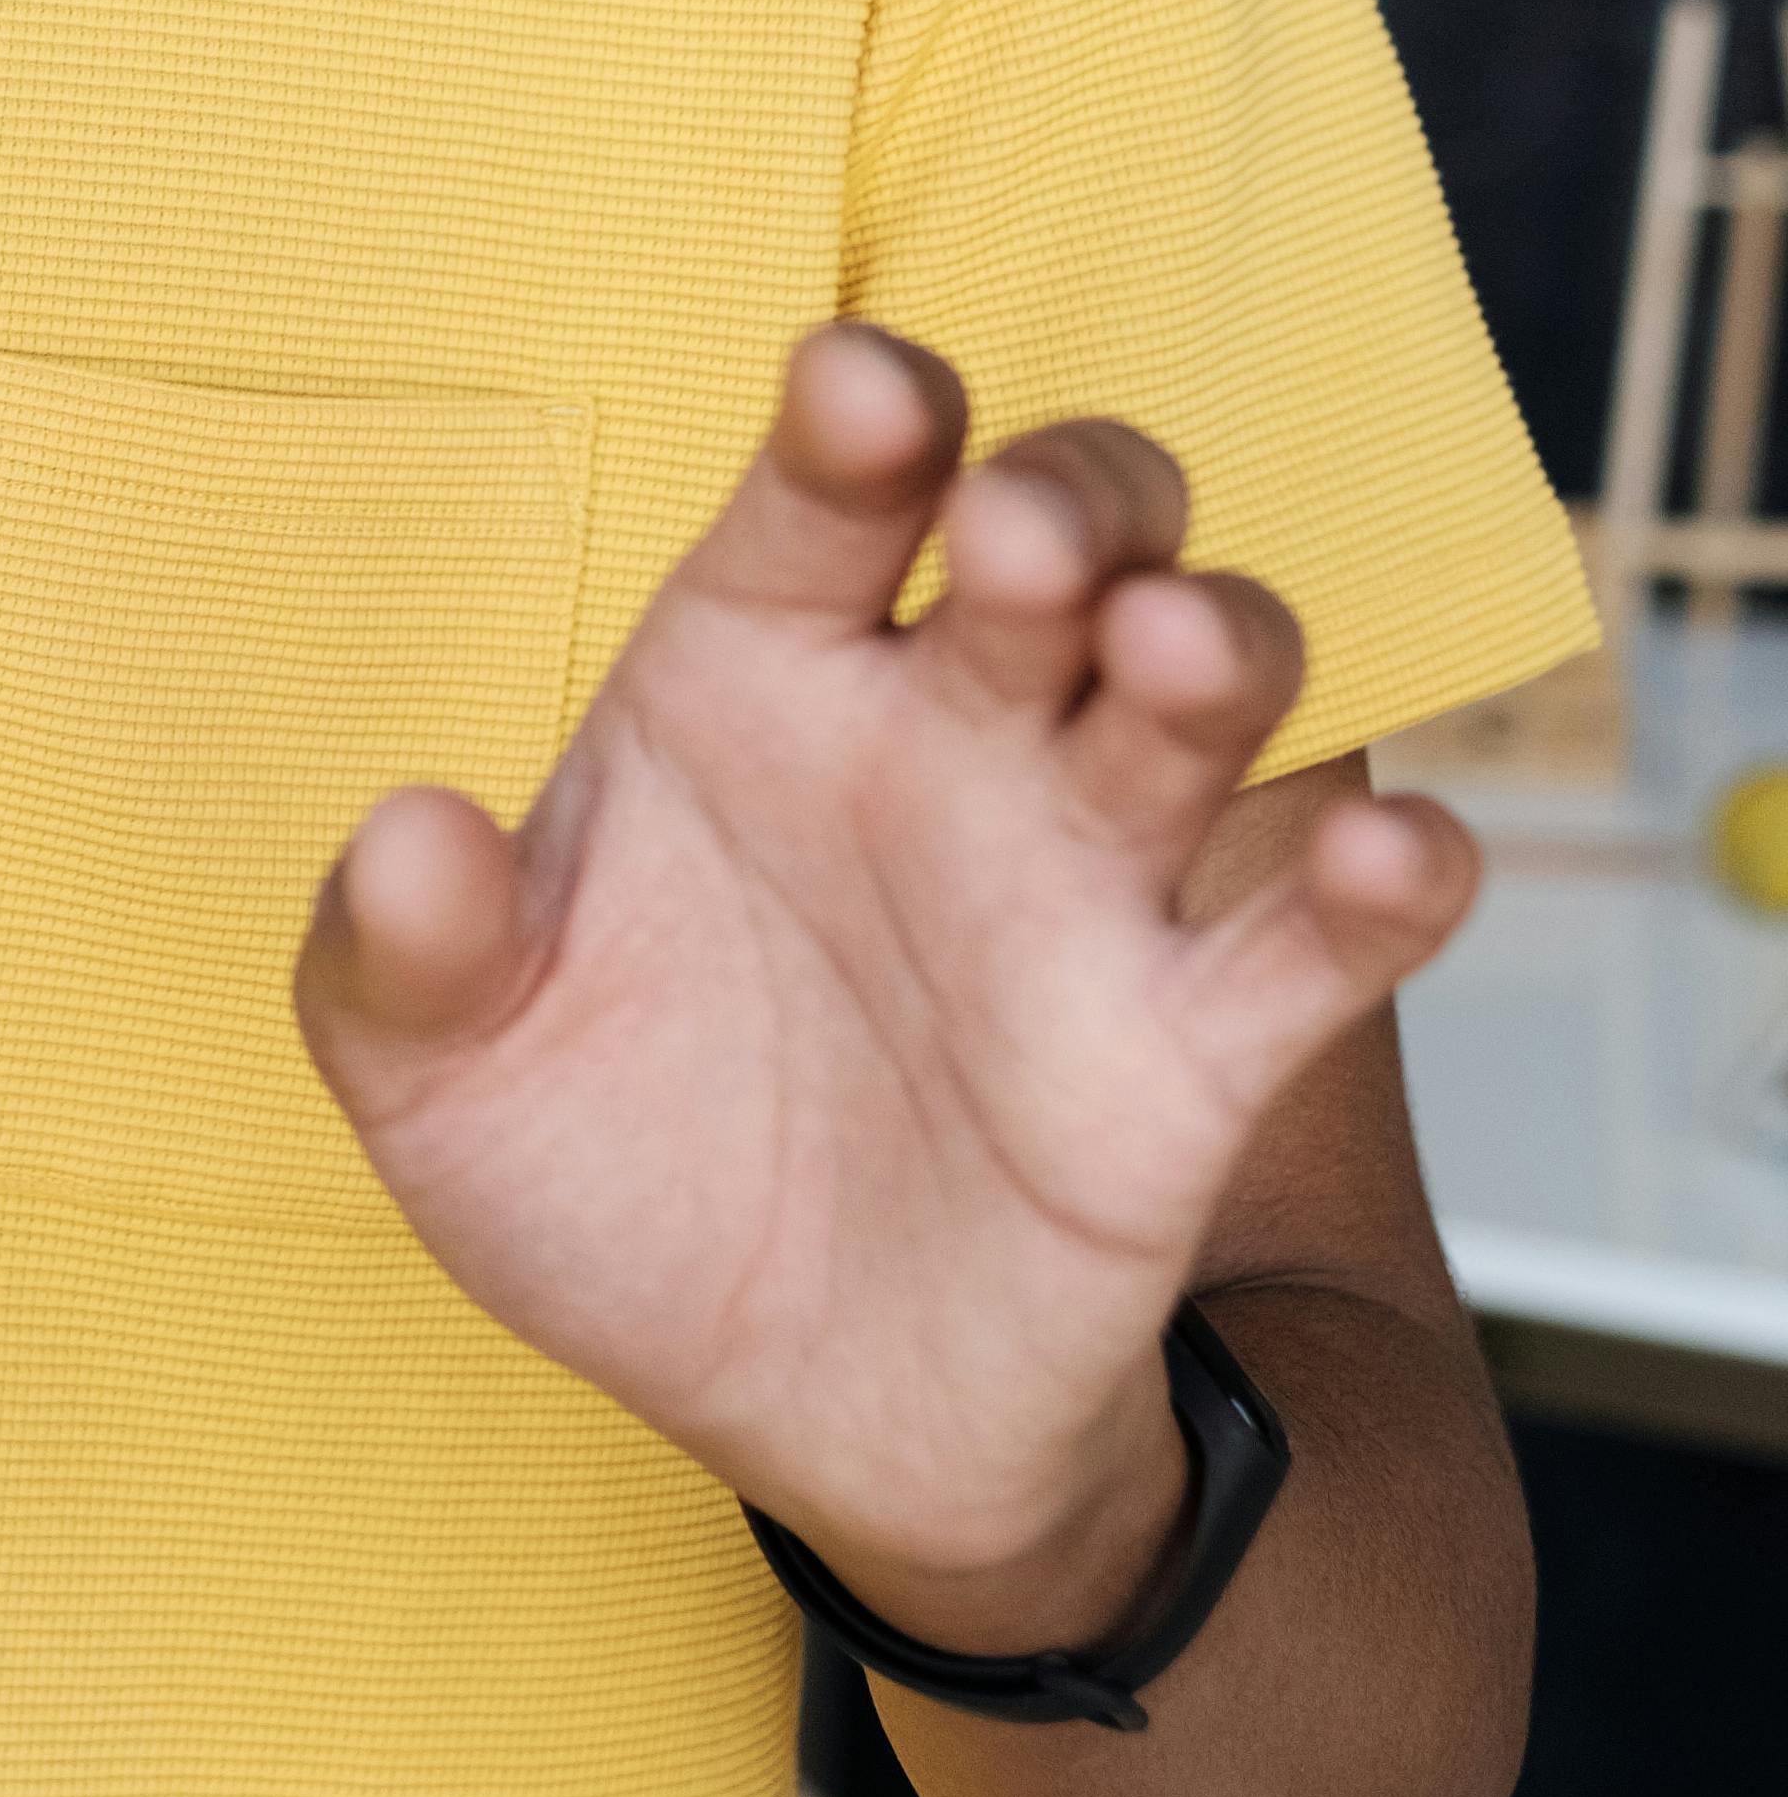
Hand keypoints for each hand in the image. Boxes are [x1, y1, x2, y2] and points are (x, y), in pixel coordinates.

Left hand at [292, 328, 1480, 1642]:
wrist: (766, 1399)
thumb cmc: (604, 1170)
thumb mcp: (442, 1077)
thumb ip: (405, 954)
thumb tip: (405, 835)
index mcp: (755, 673)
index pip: (828, 491)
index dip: (862, 421)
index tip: (865, 397)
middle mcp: (938, 734)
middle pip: (1062, 530)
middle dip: (1071, 495)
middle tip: (1018, 544)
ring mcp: (1077, 878)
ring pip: (1206, 690)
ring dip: (1220, 638)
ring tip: (1166, 648)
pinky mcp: (1184, 1052)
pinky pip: (1319, 940)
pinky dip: (1383, 882)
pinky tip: (1391, 855)